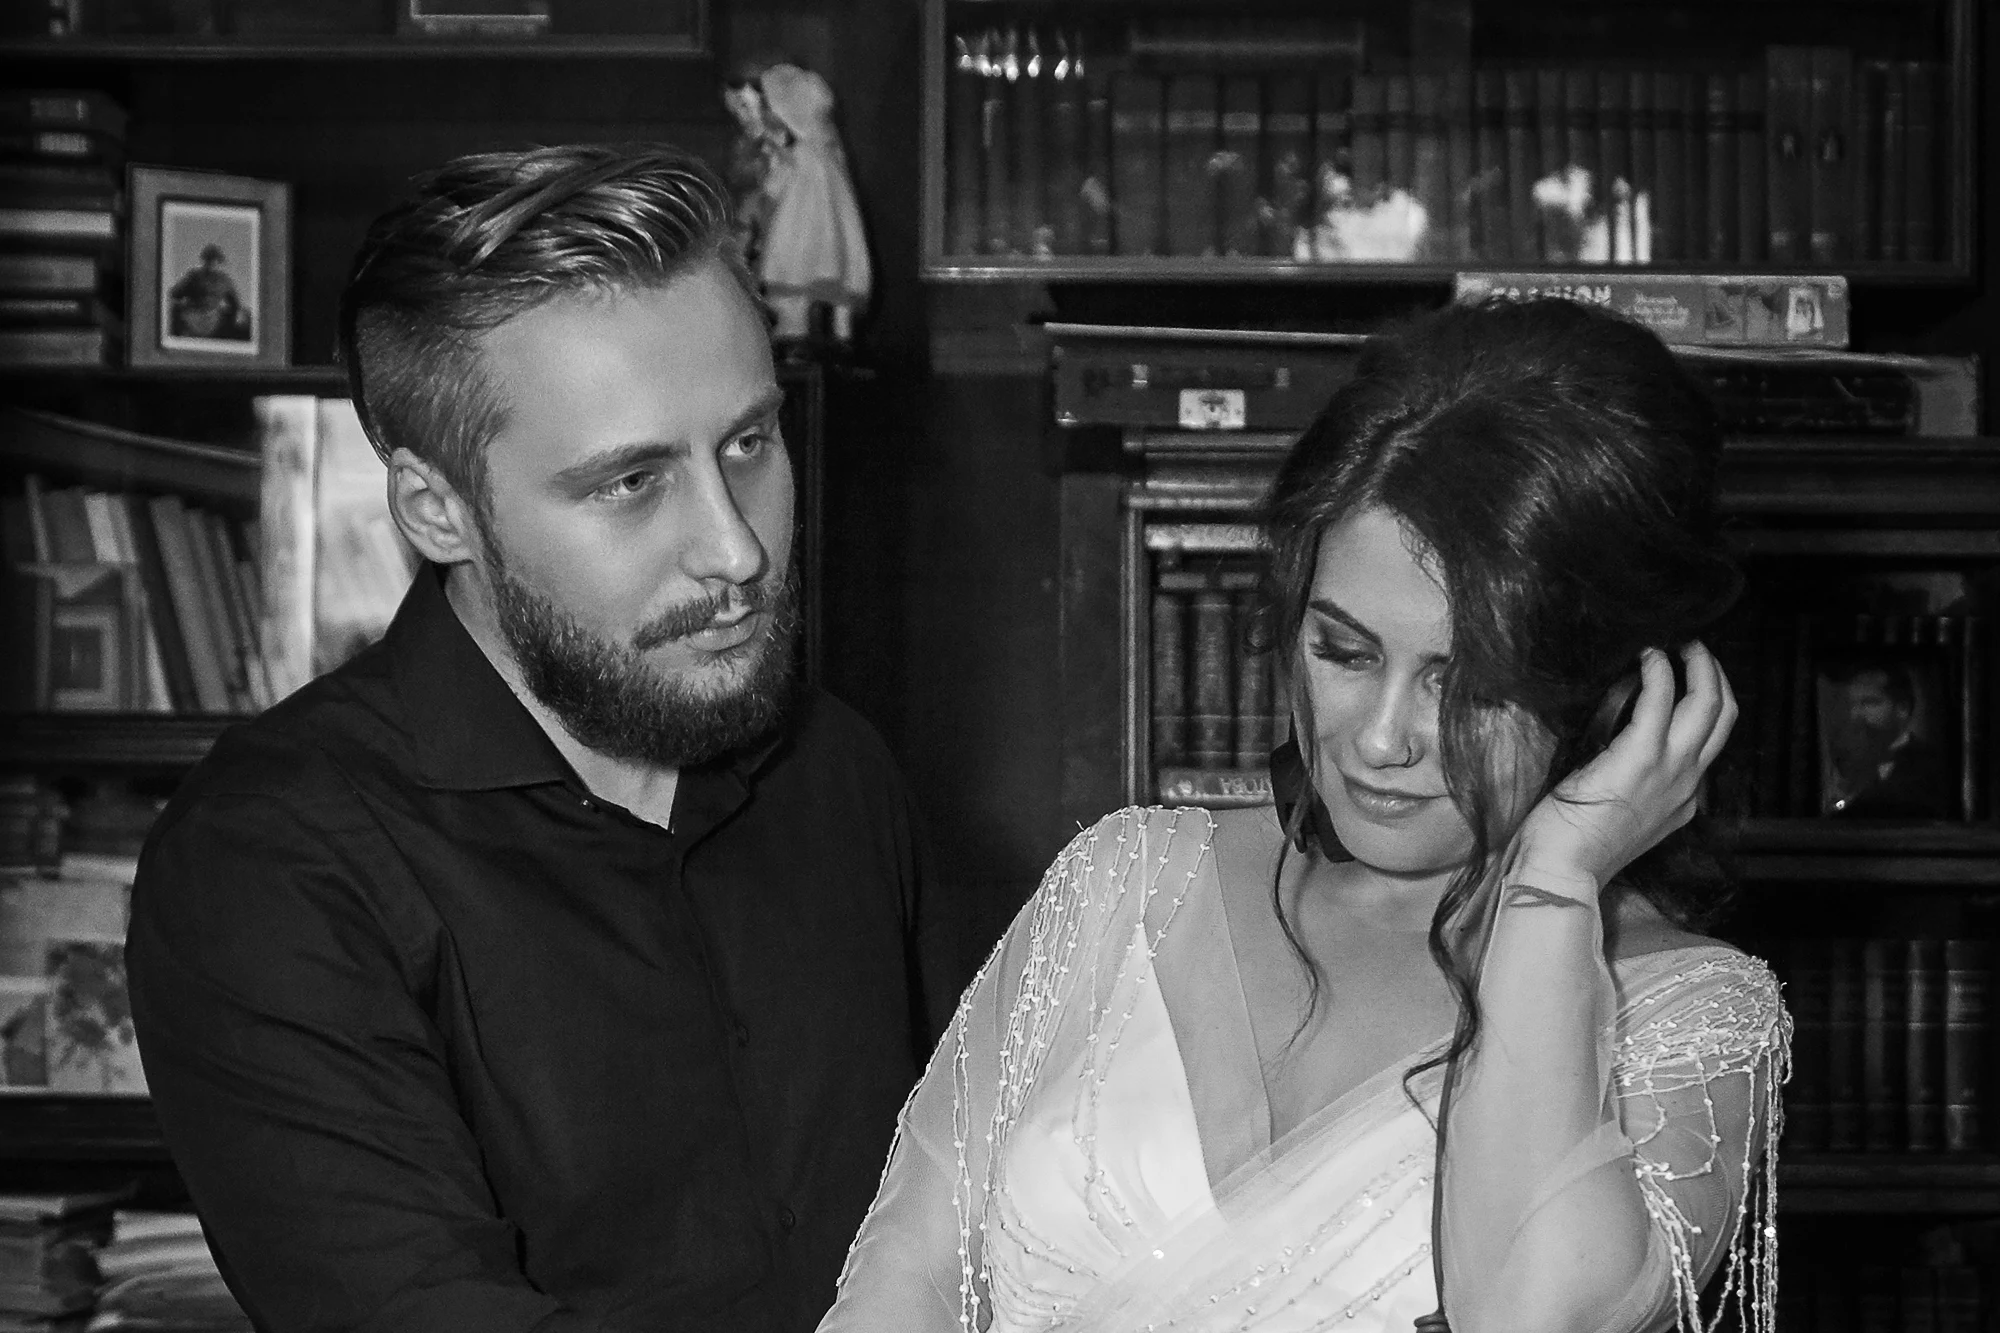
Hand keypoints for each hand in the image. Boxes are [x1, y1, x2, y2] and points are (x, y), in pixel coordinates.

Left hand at [1505, 643, 1738, 902]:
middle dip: (1716, 676)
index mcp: (1682, 801)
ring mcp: (1670, 771)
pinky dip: (1660, 672)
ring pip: (1710, 705)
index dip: (1708, 705)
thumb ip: (1632, 787)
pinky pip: (1661, 701)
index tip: (1691, 679)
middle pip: (1724, 717)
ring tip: (1680, 644)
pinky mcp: (1640, 758)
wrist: (1562, 869)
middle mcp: (1687, 785)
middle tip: (1696, 649)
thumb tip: (1618, 754)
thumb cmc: (1575, 844)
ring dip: (1699, 666)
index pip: (1711, 744)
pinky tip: (1648, 657)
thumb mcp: (1620, 817)